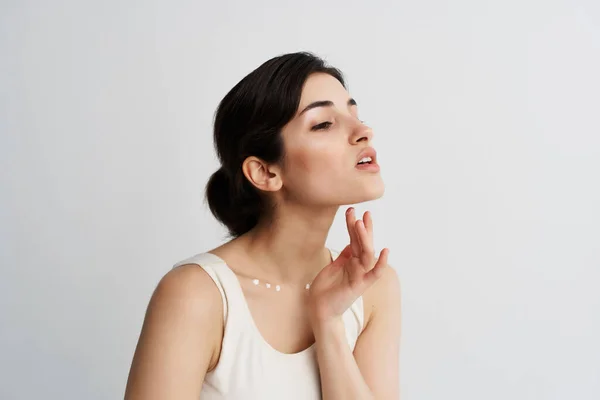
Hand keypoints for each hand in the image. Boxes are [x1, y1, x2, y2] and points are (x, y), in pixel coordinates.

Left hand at [308, 207, 389, 322]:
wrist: (319, 310)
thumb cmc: (324, 291)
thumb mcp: (332, 268)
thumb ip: (344, 257)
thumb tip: (351, 244)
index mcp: (350, 262)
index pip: (354, 240)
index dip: (353, 226)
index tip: (351, 210)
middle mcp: (357, 267)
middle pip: (363, 244)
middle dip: (363, 228)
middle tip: (363, 212)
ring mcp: (359, 276)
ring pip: (366, 254)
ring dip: (365, 238)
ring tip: (361, 223)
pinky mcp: (358, 286)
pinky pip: (373, 274)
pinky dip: (380, 264)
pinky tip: (385, 251)